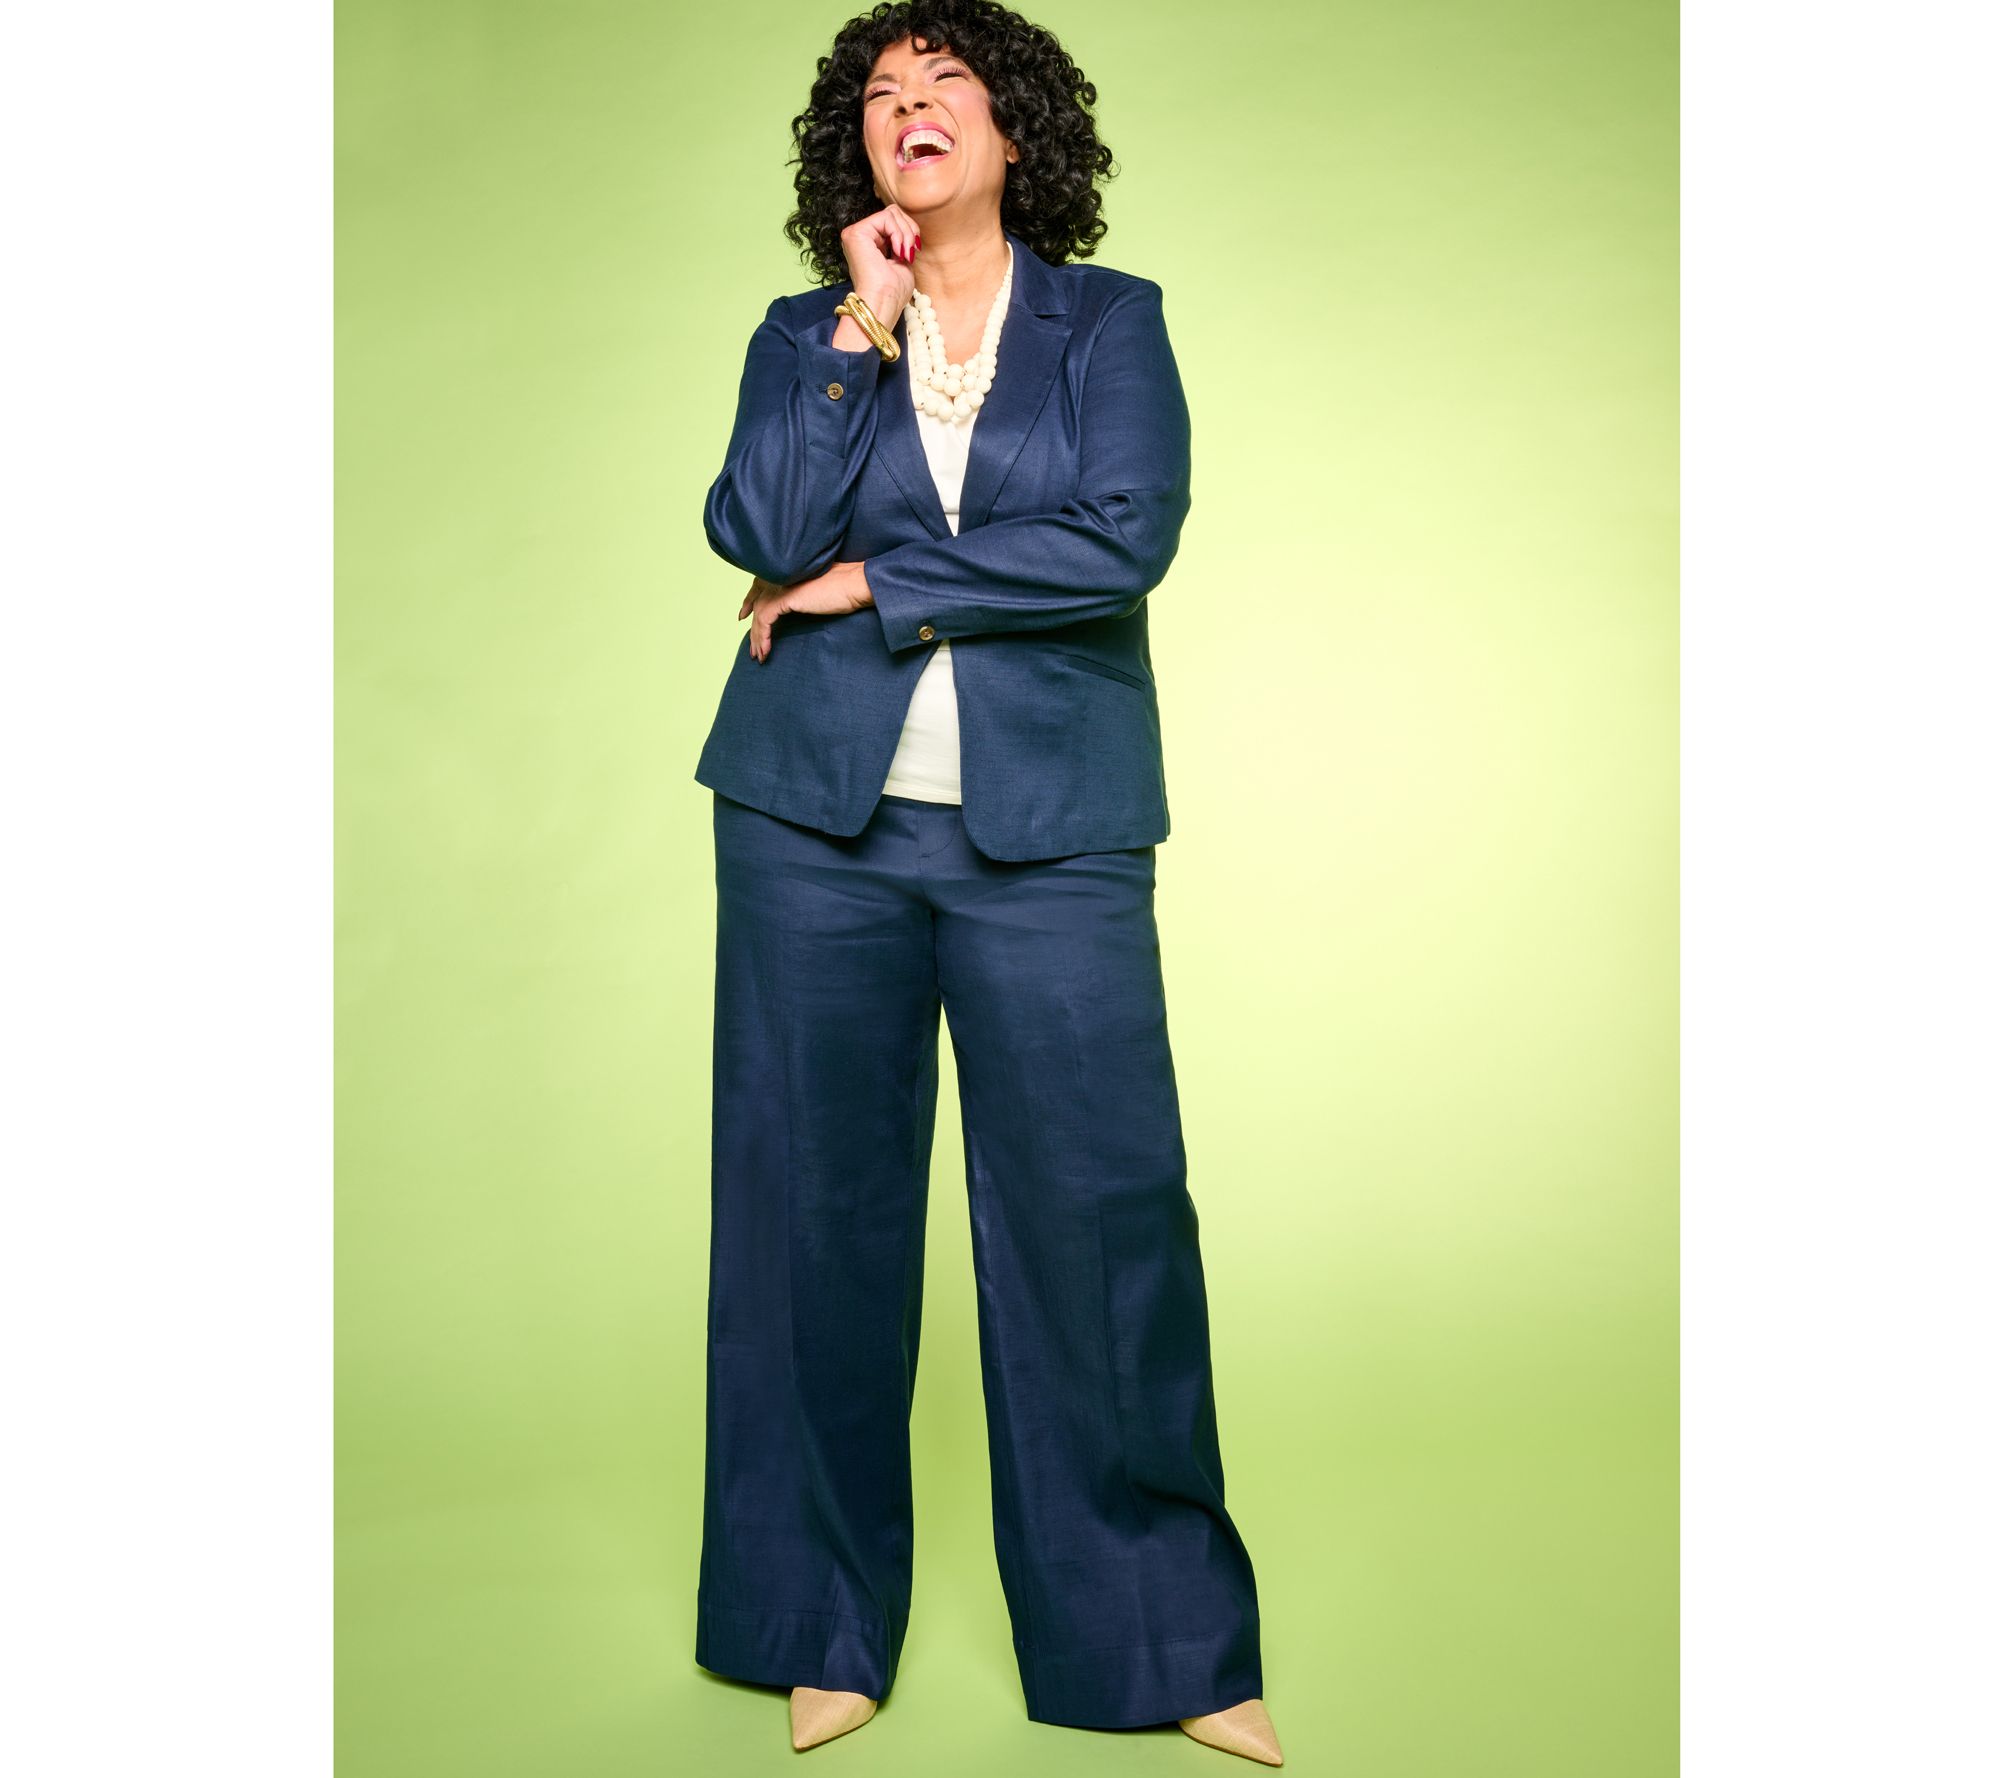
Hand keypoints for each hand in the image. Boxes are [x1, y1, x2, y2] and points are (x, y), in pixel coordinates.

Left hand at [739, 562, 874, 662]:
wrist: (856, 584)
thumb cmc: (845, 588)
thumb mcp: (818, 590)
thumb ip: (801, 594)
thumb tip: (793, 607)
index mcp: (788, 571)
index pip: (760, 584)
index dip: (750, 600)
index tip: (743, 615)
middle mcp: (781, 575)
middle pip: (757, 601)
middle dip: (752, 626)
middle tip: (751, 647)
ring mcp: (782, 584)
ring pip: (759, 613)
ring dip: (757, 637)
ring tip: (759, 655)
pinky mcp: (785, 596)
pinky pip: (765, 619)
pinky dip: (763, 636)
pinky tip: (766, 650)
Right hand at [840, 207, 919, 324]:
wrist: (882, 304)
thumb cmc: (892, 292)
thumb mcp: (903, 261)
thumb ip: (904, 242)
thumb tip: (911, 229)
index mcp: (869, 242)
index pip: (893, 220)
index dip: (910, 231)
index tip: (913, 252)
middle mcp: (860, 236)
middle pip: (893, 212)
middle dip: (909, 229)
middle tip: (911, 251)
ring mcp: (855, 233)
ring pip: (891, 213)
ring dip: (906, 233)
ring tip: (904, 254)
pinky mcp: (855, 233)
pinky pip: (886, 217)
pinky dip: (898, 233)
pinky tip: (897, 251)